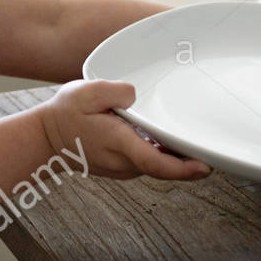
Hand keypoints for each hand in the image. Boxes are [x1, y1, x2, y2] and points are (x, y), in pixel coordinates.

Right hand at [38, 79, 210, 181]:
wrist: (45, 138)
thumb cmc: (65, 115)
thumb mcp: (86, 91)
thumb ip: (115, 91)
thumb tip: (136, 95)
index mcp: (119, 144)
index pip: (157, 163)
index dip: (184, 169)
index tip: (205, 167)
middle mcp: (124, 162)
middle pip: (165, 166)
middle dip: (189, 161)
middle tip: (215, 149)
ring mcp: (123, 168)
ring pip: (158, 165)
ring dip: (176, 157)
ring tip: (198, 142)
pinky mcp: (122, 167)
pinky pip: (148, 162)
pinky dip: (162, 154)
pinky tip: (171, 141)